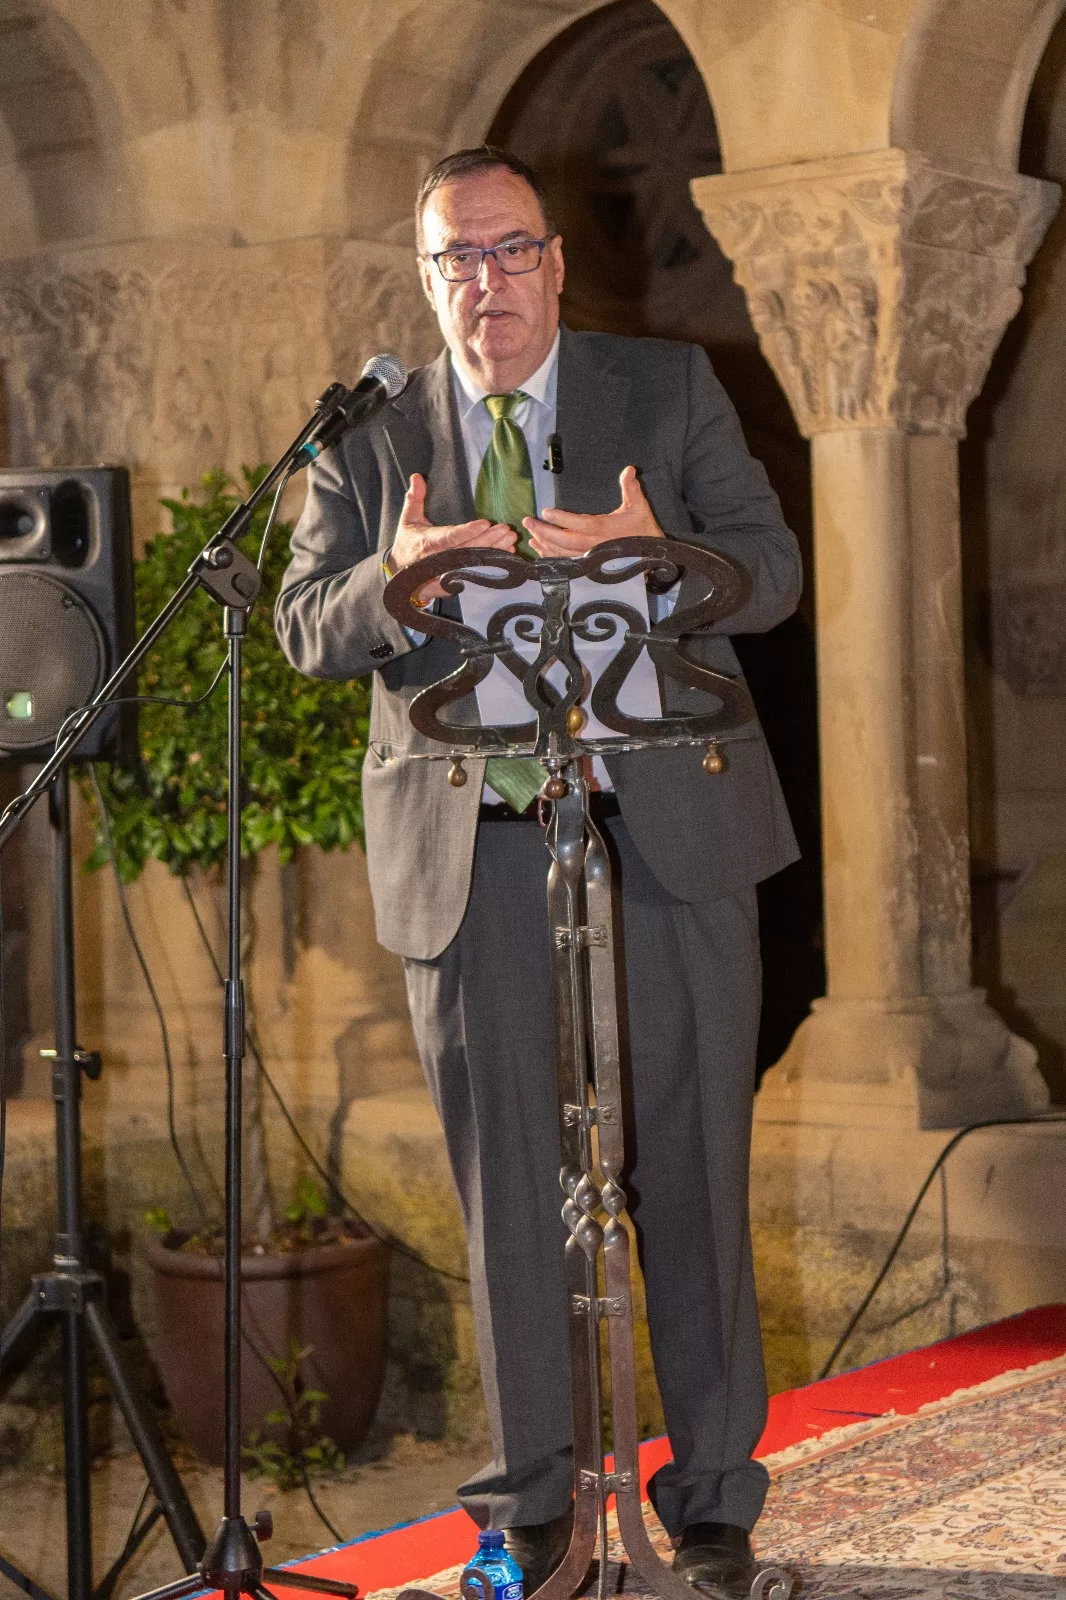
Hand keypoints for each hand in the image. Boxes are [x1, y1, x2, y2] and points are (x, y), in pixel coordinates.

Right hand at [389, 473, 515, 600]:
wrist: (402, 575)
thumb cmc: (408, 544)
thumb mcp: (408, 520)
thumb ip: (414, 498)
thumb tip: (417, 476)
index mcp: (427, 542)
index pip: (451, 537)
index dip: (468, 531)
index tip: (486, 523)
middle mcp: (438, 560)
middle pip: (468, 550)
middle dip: (489, 540)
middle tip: (506, 529)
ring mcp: (447, 573)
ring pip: (474, 562)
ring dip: (495, 552)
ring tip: (511, 540)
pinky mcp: (453, 583)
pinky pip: (476, 573)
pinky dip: (492, 565)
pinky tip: (505, 556)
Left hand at [524, 465, 663, 556]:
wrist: (649, 554)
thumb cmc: (642, 528)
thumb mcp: (639, 506)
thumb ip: (631, 488)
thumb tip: (629, 469)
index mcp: (605, 529)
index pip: (580, 523)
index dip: (562, 519)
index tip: (545, 512)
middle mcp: (595, 545)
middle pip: (565, 541)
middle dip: (544, 531)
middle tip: (528, 521)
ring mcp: (590, 556)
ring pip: (563, 553)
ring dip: (544, 544)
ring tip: (530, 533)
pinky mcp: (588, 563)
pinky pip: (565, 562)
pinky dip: (551, 555)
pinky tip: (539, 548)